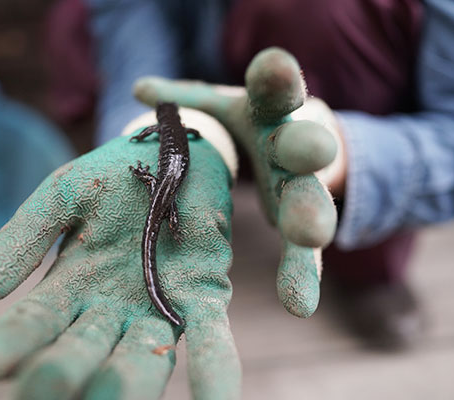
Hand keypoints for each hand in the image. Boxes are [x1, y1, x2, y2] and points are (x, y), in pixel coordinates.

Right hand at [0, 131, 240, 398]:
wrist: (172, 156)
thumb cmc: (113, 177)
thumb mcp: (63, 195)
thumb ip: (27, 235)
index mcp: (70, 287)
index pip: (35, 321)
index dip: (14, 341)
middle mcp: (110, 310)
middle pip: (84, 352)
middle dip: (65, 373)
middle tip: (45, 393)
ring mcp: (158, 308)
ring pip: (142, 358)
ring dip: (130, 384)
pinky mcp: (203, 298)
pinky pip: (209, 341)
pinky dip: (213, 372)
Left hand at [134, 47, 338, 317]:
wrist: (291, 145)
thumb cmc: (249, 123)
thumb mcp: (222, 106)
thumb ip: (186, 100)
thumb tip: (140, 89)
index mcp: (270, 112)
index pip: (275, 91)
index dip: (276, 78)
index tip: (274, 66)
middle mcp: (292, 146)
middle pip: (302, 143)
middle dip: (307, 146)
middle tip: (313, 150)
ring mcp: (302, 187)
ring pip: (310, 201)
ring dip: (310, 217)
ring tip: (308, 236)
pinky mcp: (304, 226)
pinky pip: (305, 255)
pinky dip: (302, 276)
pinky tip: (298, 304)